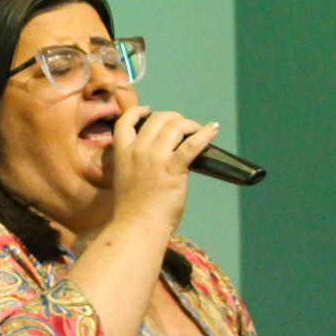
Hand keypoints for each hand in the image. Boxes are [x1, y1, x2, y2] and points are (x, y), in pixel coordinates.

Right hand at [107, 106, 218, 234]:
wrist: (137, 225)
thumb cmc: (131, 208)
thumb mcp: (125, 177)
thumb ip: (135, 163)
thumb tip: (156, 156)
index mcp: (122, 152)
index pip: (125, 121)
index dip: (138, 111)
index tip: (148, 110)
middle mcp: (137, 149)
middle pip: (156, 119)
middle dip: (172, 118)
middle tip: (182, 126)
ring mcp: (155, 157)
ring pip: (175, 126)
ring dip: (189, 124)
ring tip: (197, 129)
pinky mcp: (174, 167)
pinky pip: (192, 144)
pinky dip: (205, 134)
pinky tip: (213, 129)